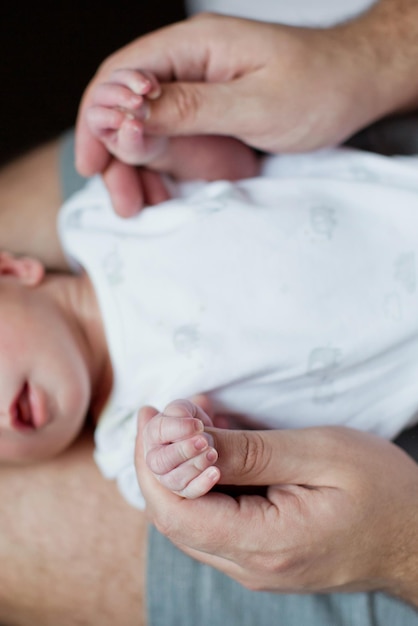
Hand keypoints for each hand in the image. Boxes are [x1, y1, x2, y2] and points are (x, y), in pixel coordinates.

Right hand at [77, 6, 417, 181]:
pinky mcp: (208, 116)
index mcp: (193, 46)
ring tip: (140, 207)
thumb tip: (129, 116)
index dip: (97, 118)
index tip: (91, 164)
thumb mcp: (254, 104)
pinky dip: (160, 171)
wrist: (356, 88)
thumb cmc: (317, 88)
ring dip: (135, 170)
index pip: (121, 75)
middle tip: (122, 201)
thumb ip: (189, 109)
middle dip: (115, 155)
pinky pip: (171, 142)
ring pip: (145, 130)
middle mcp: (187, 66)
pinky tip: (161, 196)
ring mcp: (196, 92)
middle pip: (125, 107)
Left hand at [136, 401, 417, 604]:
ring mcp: (256, 565)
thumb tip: (188, 442)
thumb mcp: (319, 454)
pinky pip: (215, 519)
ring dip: (182, 466)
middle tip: (171, 411)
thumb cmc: (381, 490)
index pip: (177, 513)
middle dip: (162, 458)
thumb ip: (250, 452)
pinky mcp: (262, 554)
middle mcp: (252, 565)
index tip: (152, 416)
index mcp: (267, 543)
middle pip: (175, 517)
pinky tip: (215, 444)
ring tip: (194, 419)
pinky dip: (205, 479)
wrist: (416, 536)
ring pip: (191, 518)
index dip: (152, 462)